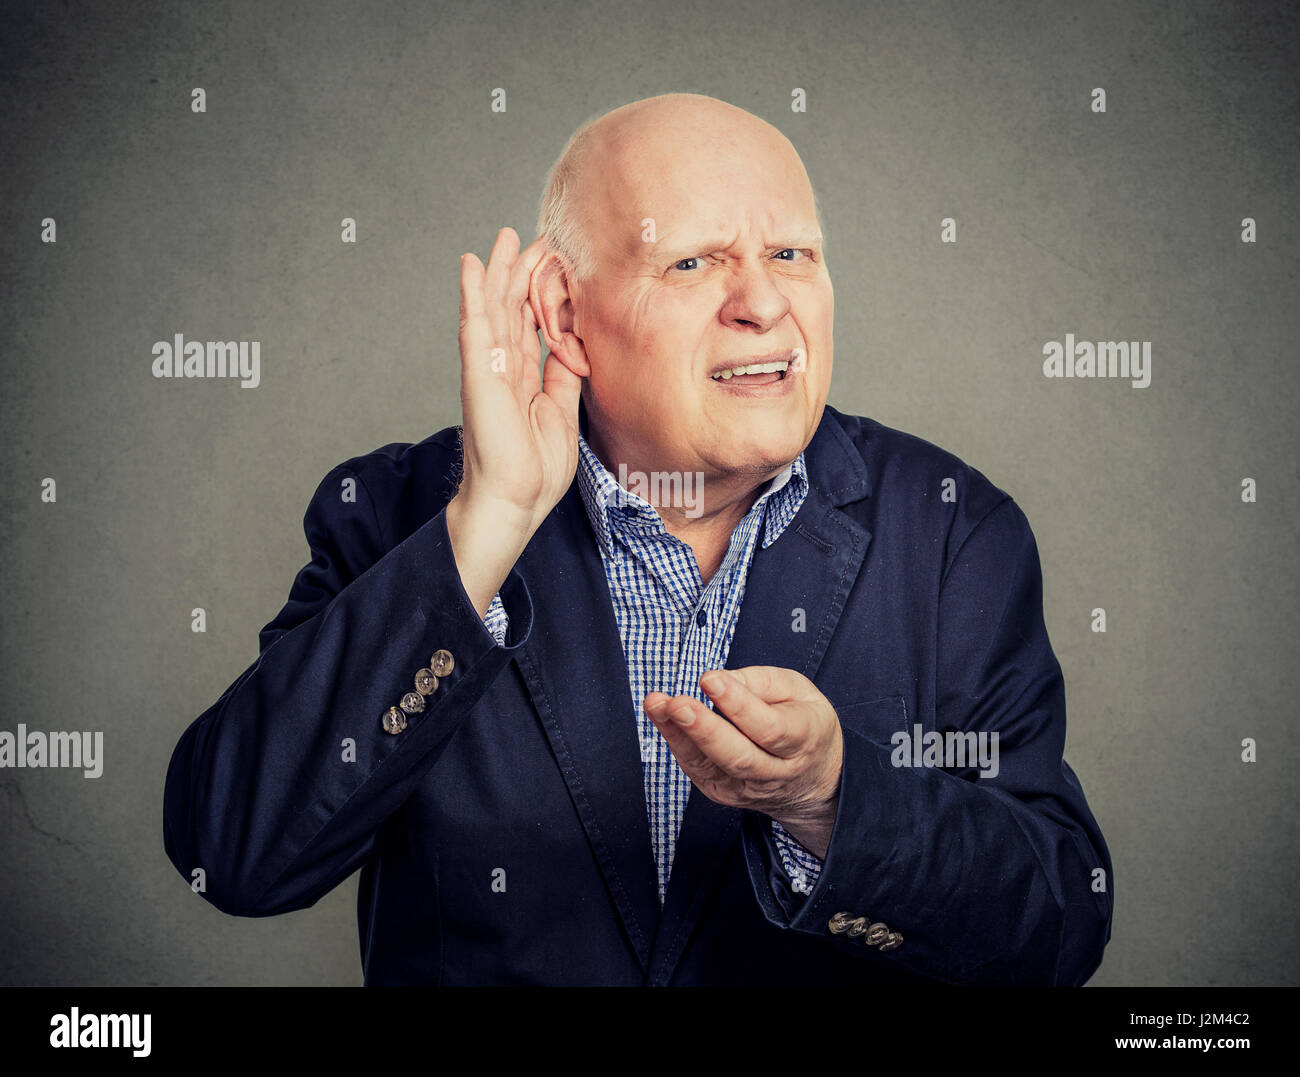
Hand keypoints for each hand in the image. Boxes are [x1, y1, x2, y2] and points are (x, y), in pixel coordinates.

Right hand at [448, 228, 582, 614]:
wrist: (517, 500)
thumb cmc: (535, 470)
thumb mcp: (562, 413)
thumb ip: (562, 377)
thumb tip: (569, 348)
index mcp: (522, 380)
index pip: (531, 326)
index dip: (540, 294)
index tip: (554, 264)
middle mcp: (502, 369)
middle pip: (511, 309)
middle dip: (520, 272)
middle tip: (532, 236)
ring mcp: (487, 369)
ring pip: (492, 309)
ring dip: (497, 271)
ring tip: (504, 237)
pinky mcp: (478, 375)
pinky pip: (474, 327)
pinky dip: (471, 294)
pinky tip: (470, 266)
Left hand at [643, 666, 843, 858]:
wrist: (811, 780)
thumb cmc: (802, 723)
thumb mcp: (799, 691)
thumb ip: (762, 682)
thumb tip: (721, 679)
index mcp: (802, 740)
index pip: (769, 727)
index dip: (738, 704)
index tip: (709, 679)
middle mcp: (776, 772)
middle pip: (738, 756)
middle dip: (704, 730)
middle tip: (677, 704)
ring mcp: (747, 788)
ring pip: (710, 766)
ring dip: (678, 735)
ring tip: (656, 705)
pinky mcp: (722, 792)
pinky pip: (696, 768)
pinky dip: (675, 741)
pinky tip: (660, 716)